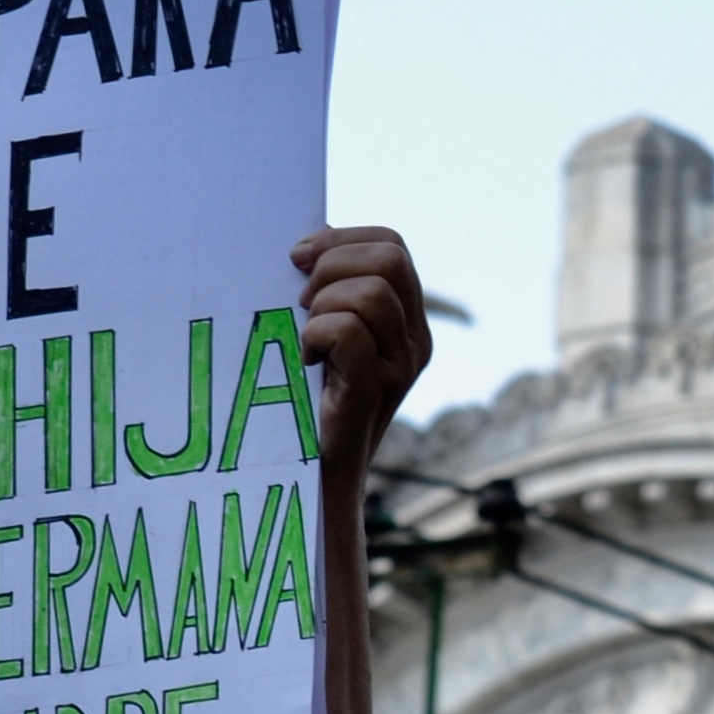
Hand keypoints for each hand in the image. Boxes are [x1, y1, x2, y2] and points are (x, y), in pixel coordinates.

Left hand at [292, 224, 431, 464]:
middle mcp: (416, 340)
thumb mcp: (326, 333)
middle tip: (301, 302)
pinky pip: (348, 332)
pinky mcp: (376, 390)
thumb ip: (331, 289)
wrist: (317, 475)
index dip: (342, 239)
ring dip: (321, 305)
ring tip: (306, 337)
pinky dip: (316, 335)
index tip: (298, 259)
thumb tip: (313, 239)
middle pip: (389, 258)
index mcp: (407, 319)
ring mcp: (401, 366)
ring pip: (369, 294)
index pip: (392, 244)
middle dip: (331, 266)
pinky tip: (307, 359)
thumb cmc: (310, 400)